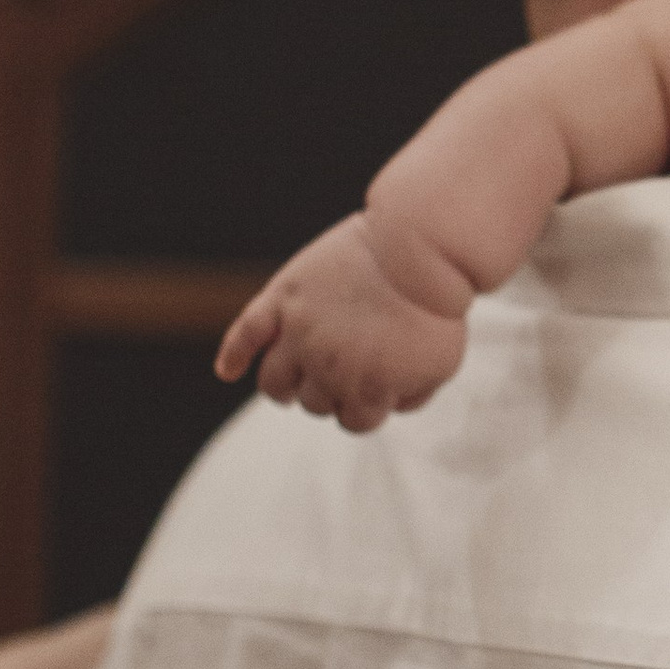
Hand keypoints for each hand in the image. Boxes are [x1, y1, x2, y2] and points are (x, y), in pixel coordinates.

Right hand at [217, 215, 469, 431]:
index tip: (380, 390)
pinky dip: (234, 354)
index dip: (368, 410)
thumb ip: (413, 396)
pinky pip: (246, 331)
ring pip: (274, 381)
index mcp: (366, 388)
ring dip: (284, 388)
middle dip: (332, 394)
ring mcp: (300, 329)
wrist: (423, 245)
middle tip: (349, 371)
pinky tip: (228, 370)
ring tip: (295, 381)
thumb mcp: (441, 364)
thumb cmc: (437, 305)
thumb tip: (385, 407)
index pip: (353, 423)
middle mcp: (326, 365)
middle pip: (313, 402)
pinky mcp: (285, 295)